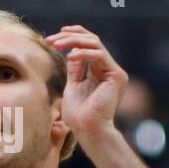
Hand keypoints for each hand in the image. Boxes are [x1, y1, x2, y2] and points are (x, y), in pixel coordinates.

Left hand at [45, 25, 127, 141]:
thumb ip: (75, 69)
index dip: (72, 36)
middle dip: (70, 36)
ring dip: (73, 41)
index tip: (53, 38)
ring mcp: (115, 72)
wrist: (88, 131)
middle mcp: (110, 70)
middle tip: (52, 40)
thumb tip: (71, 52)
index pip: (88, 45)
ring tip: (56, 44)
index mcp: (101, 72)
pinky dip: (83, 53)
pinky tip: (70, 56)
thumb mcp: (73, 86)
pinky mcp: (117, 76)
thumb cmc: (79, 116)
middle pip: (92, 40)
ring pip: (95, 43)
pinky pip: (99, 55)